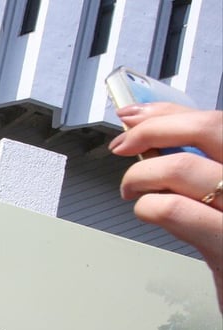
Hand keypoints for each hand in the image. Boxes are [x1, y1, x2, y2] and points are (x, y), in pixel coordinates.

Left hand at [109, 103, 222, 310]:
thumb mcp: (220, 201)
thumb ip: (194, 171)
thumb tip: (148, 141)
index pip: (217, 120)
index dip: (170, 111)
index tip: (133, 116)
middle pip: (210, 128)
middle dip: (153, 129)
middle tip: (122, 145)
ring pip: (185, 167)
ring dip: (142, 175)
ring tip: (131, 189)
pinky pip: (177, 209)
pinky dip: (149, 205)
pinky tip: (146, 212)